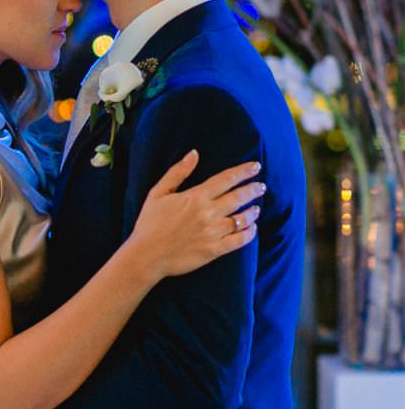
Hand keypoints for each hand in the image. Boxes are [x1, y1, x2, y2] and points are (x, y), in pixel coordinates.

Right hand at [127, 150, 263, 281]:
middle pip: (238, 197)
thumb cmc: (149, 223)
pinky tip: (252, 229)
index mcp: (195, 197)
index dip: (243, 172)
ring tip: (257, 208)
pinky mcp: (214, 250)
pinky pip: (239, 241)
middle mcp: (207, 213)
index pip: (226, 180)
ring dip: (252, 212)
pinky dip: (249, 234)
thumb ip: (178, 172)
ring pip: (241, 219)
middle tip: (261, 186)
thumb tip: (194, 153)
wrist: (146, 255)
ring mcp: (212, 232)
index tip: (255, 167)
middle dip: (253, 189)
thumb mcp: (158, 192)